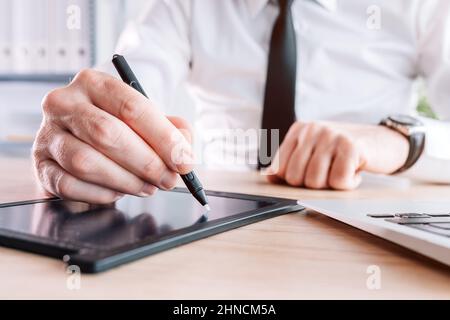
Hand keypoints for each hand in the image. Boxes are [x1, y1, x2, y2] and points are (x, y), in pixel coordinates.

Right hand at [33, 69, 193, 203]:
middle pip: (108, 134)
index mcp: (94, 83)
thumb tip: (183, 154)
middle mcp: (64, 103)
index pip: (132, 107)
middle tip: (168, 179)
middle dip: (146, 163)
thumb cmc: (119, 128)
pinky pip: (71, 185)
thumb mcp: (147, 119)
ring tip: (147, 187)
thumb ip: (172, 130)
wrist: (80, 139)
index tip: (183, 161)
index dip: (163, 137)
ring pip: (86, 162)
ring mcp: (47, 134)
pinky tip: (118, 191)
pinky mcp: (40, 165)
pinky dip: (102, 194)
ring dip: (126, 181)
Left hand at [266, 121, 408, 189]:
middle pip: (295, 178)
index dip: (293, 180)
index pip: (279, 168)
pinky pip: (338, 181)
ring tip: (342, 170)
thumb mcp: (314, 152)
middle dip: (313, 184)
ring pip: (315, 181)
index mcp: (299, 130)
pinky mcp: (351, 146)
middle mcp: (312, 129)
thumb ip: (290, 162)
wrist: (383, 141)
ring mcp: (331, 136)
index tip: (309, 175)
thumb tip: (269, 177)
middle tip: (330, 172)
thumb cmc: (344, 151)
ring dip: (331, 185)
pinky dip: (349, 184)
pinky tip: (355, 172)